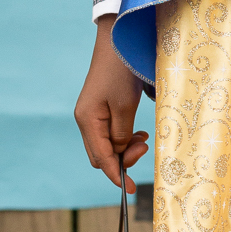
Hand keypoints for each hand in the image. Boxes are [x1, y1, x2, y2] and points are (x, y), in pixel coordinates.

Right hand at [74, 17, 149, 191]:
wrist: (117, 41)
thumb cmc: (121, 71)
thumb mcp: (125, 106)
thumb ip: (122, 134)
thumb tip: (121, 154)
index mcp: (87, 120)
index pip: (100, 158)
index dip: (116, 175)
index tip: (131, 189)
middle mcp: (85, 120)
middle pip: (101, 154)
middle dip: (123, 159)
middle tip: (145, 148)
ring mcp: (91, 114)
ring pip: (106, 144)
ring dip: (125, 148)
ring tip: (144, 139)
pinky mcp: (100, 109)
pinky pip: (109, 133)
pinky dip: (124, 137)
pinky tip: (138, 133)